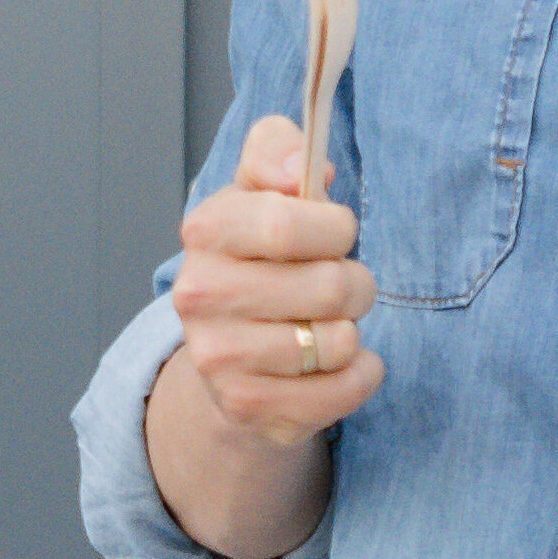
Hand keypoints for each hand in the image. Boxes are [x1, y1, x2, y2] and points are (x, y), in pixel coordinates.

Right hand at [174, 114, 379, 444]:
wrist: (228, 347)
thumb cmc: (261, 255)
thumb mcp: (263, 186)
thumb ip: (277, 151)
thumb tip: (295, 173)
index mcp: (205, 231)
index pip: (286, 223)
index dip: (334, 228)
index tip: (335, 232)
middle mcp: (198, 296)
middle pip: (330, 286)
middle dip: (353, 282)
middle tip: (335, 285)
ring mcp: (219, 358)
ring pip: (339, 342)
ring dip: (351, 331)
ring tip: (324, 324)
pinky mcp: (248, 407)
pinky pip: (341, 391)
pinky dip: (359, 376)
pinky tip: (337, 364)